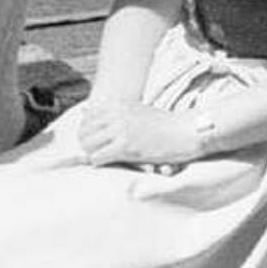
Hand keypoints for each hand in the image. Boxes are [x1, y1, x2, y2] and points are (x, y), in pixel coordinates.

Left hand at [69, 101, 198, 167]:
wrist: (184, 132)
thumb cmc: (162, 124)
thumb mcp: (135, 110)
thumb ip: (111, 110)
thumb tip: (84, 109)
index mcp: (118, 104)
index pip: (85, 118)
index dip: (88, 132)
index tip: (97, 140)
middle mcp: (116, 115)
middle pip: (83, 132)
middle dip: (87, 144)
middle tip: (98, 152)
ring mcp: (121, 130)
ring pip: (87, 145)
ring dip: (93, 154)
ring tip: (105, 157)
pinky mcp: (126, 147)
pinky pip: (98, 158)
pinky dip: (101, 163)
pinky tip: (112, 162)